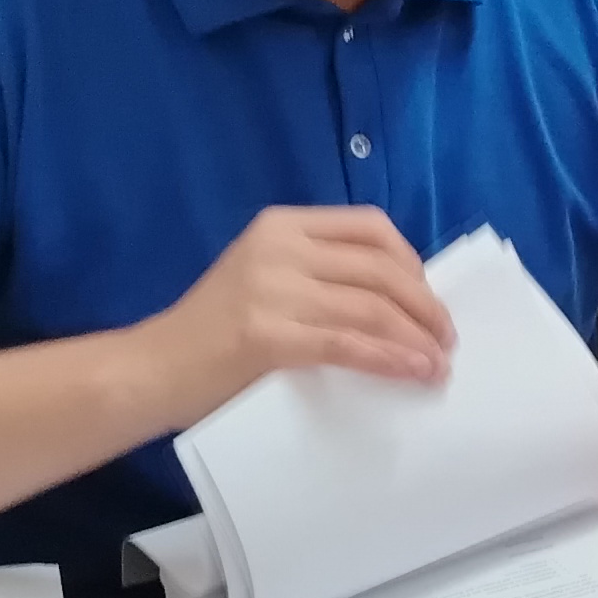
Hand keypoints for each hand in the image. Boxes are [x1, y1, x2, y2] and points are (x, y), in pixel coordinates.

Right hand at [136, 205, 452, 425]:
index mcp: (281, 225)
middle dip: (425, 304)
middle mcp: (280, 247)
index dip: (411, 261)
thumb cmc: (211, 334)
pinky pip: (350, 344)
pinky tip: (413, 372)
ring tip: (438, 363)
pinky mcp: (269, 335)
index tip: (428, 297)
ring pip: (372, 307)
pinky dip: (391, 359)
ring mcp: (273, 289)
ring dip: (416, 337)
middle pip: (381, 267)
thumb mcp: (264, 279)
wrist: (151, 370)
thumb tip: (397, 299)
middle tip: (445, 338)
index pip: (368, 227)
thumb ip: (316, 275)